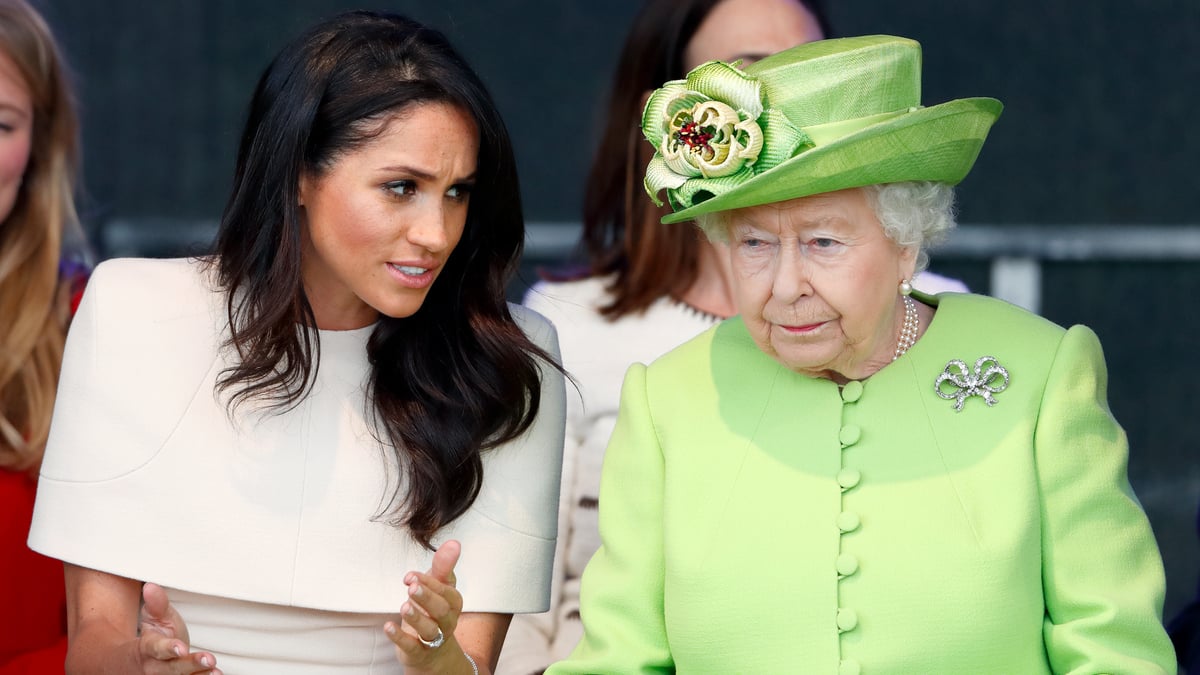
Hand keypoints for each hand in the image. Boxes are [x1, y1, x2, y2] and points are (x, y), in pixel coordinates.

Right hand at [137, 582, 220, 673]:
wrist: (144, 661)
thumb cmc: (156, 634)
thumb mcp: (155, 617)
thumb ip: (156, 603)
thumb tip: (150, 586)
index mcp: (148, 647)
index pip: (157, 648)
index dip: (169, 649)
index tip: (181, 648)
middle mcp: (155, 666)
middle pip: (172, 667)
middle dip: (190, 664)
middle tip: (209, 659)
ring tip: (216, 671)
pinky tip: (216, 674)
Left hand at [387, 540, 473, 672]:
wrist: (434, 651)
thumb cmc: (434, 610)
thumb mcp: (438, 586)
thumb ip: (443, 566)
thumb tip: (454, 542)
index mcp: (453, 603)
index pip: (445, 591)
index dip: (429, 582)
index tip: (410, 575)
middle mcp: (447, 622)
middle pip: (442, 610)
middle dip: (427, 598)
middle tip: (411, 587)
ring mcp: (433, 639)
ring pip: (429, 630)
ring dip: (417, 618)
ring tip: (404, 606)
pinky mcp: (418, 653)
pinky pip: (411, 647)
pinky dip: (399, 637)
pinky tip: (388, 626)